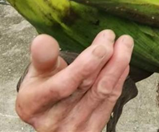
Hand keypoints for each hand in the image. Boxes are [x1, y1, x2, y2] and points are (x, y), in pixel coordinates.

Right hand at [16, 30, 132, 131]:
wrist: (49, 116)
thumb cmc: (42, 90)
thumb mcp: (36, 72)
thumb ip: (42, 56)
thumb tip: (42, 40)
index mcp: (33, 104)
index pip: (63, 84)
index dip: (86, 64)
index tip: (102, 43)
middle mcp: (53, 121)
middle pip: (87, 87)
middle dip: (105, 57)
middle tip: (112, 36)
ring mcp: (74, 129)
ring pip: (103, 93)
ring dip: (118, 65)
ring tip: (124, 43)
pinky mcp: (91, 130)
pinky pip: (110, 102)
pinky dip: (119, 79)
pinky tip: (123, 63)